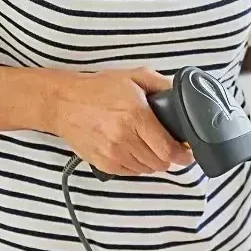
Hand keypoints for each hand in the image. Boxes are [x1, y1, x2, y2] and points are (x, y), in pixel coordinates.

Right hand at [48, 67, 192, 175]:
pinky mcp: (104, 164)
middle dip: (169, 157)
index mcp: (136, 116)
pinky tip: (133, 150)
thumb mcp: (133, 77)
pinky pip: (132, 173)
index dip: (183, 155)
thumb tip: (181, 97)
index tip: (188, 153)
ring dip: (153, 161)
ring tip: (148, 146)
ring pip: (147, 170)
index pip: (168, 149)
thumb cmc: (97, 90)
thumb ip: (161, 85)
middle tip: (168, 146)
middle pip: (160, 163)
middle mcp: (125, 138)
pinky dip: (138, 165)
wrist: (63, 103)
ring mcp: (114, 154)